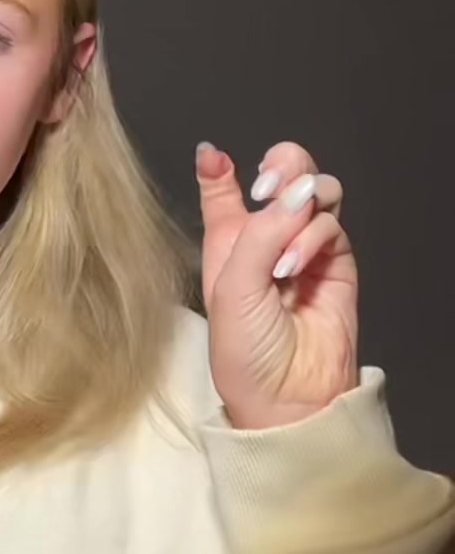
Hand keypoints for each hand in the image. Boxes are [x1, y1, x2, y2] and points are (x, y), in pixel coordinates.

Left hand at [197, 139, 359, 430]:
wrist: (287, 396)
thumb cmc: (244, 349)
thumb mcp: (232, 286)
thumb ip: (259, 231)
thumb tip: (296, 190)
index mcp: (228, 239)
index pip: (223, 187)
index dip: (219, 167)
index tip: (216, 157)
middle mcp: (267, 236)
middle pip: (286, 172)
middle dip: (284, 166)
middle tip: (268, 188)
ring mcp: (305, 246)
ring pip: (316, 190)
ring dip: (301, 201)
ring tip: (283, 241)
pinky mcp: (337, 261)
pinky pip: (331, 225)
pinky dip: (312, 237)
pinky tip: (292, 268)